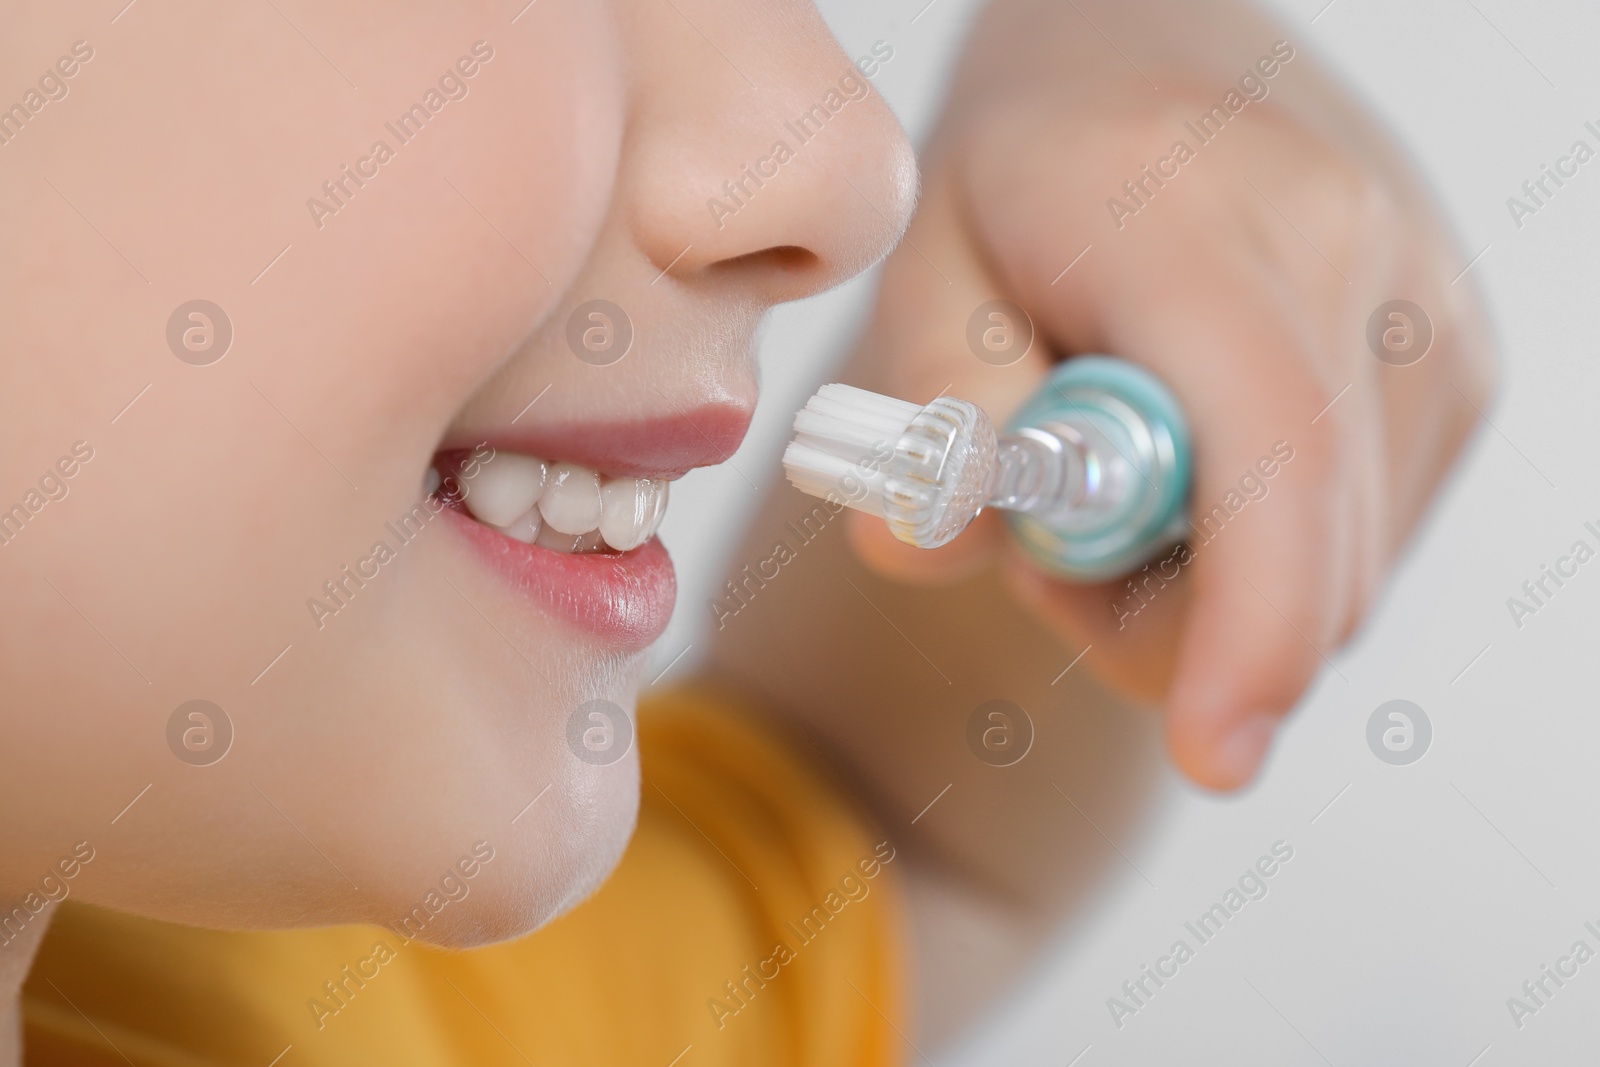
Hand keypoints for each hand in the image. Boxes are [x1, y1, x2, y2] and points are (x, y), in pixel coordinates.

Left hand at [845, 4, 1493, 790]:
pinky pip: (1364, 539)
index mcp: (1192, 216)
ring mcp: (1426, 310)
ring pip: (1345, 570)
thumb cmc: (1022, 170)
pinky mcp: (1455, 362)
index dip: (1249, 618)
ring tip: (1116, 478)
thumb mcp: (920, 262)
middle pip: (1308, 549)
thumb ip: (925, 413)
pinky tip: (1198, 465)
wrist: (1158, 61)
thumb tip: (925, 549)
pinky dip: (1265, 554)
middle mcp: (1349, 253)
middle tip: (1042, 547)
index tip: (1212, 749)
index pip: (1268, 442)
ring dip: (1209, 589)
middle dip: (1164, 619)